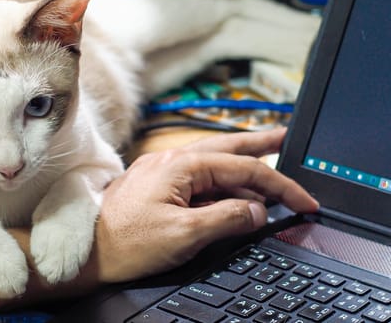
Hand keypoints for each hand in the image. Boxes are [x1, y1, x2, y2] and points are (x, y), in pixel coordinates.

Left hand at [93, 128, 318, 282]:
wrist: (87, 250)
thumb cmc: (126, 242)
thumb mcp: (185, 234)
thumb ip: (227, 218)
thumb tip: (257, 211)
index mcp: (181, 166)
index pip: (243, 168)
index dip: (279, 184)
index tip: (303, 199)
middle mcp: (172, 161)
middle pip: (228, 148)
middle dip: (260, 145)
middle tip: (286, 139)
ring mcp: (163, 172)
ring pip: (213, 161)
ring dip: (242, 165)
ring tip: (267, 166)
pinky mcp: (157, 186)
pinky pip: (197, 178)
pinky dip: (221, 182)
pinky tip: (232, 191)